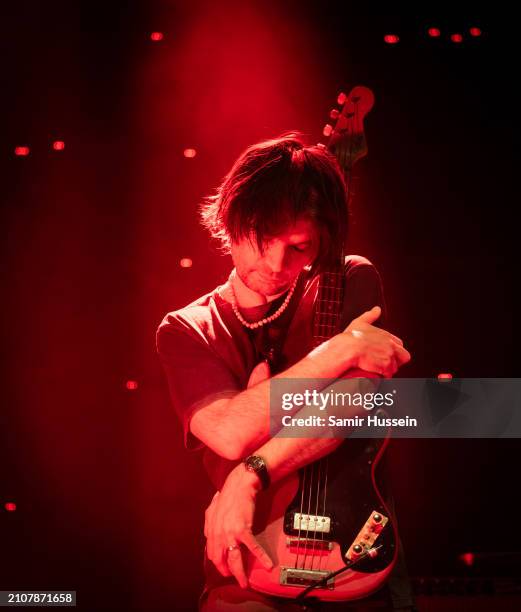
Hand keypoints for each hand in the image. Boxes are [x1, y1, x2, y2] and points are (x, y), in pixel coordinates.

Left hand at [204, 464, 272, 587]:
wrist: (239, 485)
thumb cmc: (227, 495)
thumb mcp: (212, 509)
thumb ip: (209, 524)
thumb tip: (208, 536)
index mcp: (211, 531)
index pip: (212, 554)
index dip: (219, 564)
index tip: (225, 569)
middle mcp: (218, 535)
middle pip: (221, 561)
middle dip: (228, 573)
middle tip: (235, 579)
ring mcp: (230, 534)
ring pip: (234, 560)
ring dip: (240, 574)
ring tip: (245, 583)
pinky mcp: (243, 530)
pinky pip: (252, 548)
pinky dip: (261, 557)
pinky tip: (268, 565)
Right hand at [342, 306, 410, 376]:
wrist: (347, 348)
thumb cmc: (350, 337)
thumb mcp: (360, 323)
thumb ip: (370, 316)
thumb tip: (377, 309)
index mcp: (386, 335)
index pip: (399, 344)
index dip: (394, 350)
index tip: (385, 353)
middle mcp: (391, 345)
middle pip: (404, 356)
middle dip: (396, 361)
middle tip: (384, 363)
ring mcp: (389, 356)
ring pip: (395, 367)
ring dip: (388, 370)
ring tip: (377, 369)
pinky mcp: (385, 366)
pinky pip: (389, 374)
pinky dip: (384, 376)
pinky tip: (376, 374)